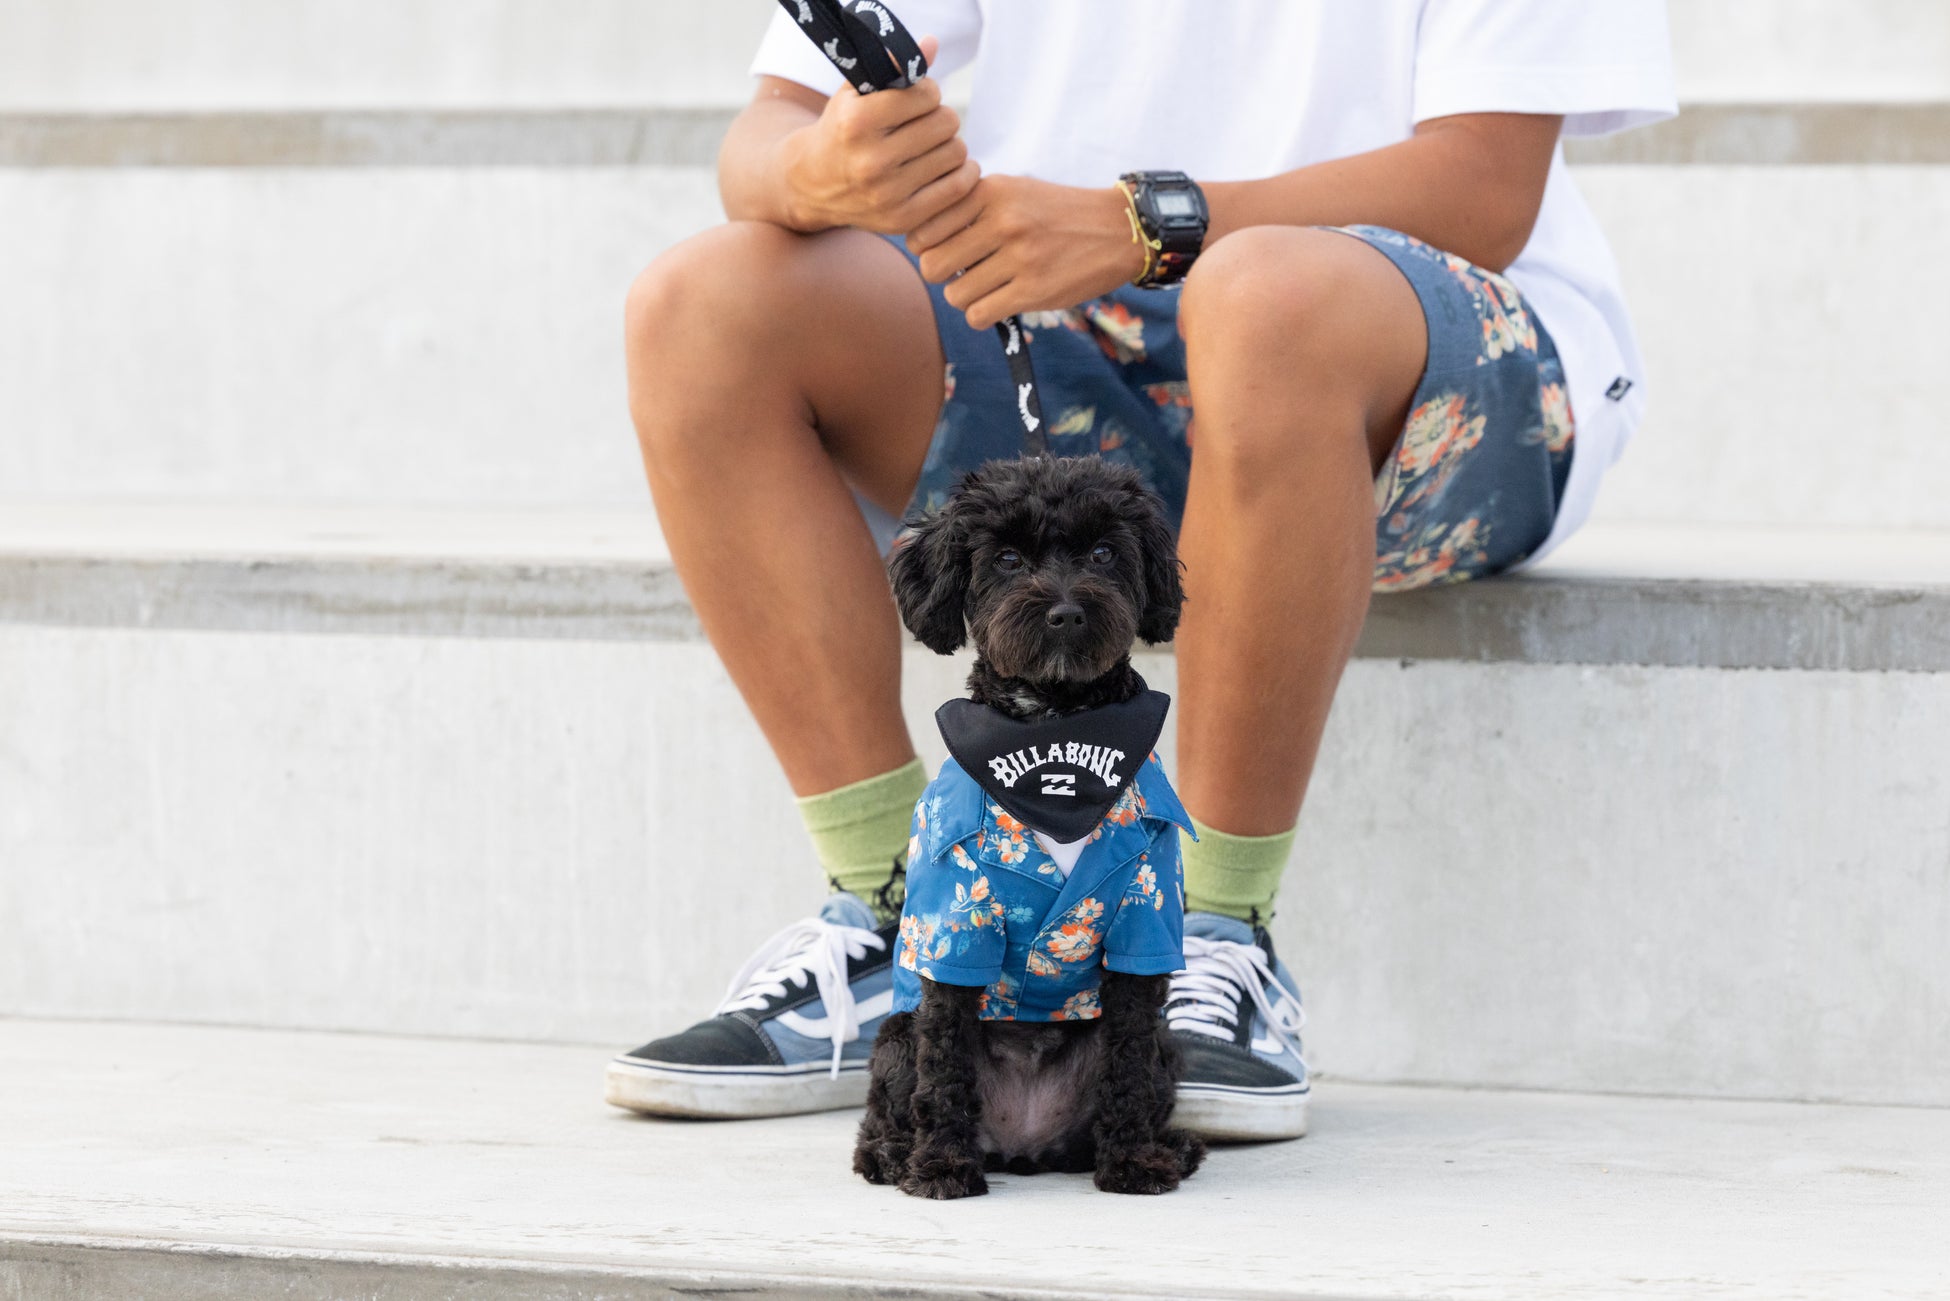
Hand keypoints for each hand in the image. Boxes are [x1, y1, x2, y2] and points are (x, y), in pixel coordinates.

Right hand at [779, 37, 980, 235]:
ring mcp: (888, 195)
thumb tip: (931, 44)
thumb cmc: (841, 131)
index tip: (919, 99)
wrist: (812, 185)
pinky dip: (963, 172)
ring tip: (934, 145)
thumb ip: (893, 67)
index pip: (925, 95)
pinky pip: (958, 187)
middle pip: (945, 123)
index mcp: (857, 123)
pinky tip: (951, 166)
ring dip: (951, 144)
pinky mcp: (903, 219)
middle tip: (928, 123)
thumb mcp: (855, 93)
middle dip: (940, 117)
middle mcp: (871, 161)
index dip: (927, 92)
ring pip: (956, 153)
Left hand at [906, 176, 1148, 329]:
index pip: (924, 227)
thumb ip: (971, 205)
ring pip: (955, 294)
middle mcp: (1003, 221)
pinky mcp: (1034, 291)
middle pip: (931, 264)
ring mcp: (1019, 257)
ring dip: (964, 298)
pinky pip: (979, 315)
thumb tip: (920, 237)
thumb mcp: (1014, 190)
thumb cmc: (1057, 212)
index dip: (925, 245)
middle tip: (959, 273)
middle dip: (940, 274)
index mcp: (991, 191)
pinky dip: (982, 315)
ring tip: (984, 289)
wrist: (1117, 229)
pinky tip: (997, 304)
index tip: (944, 248)